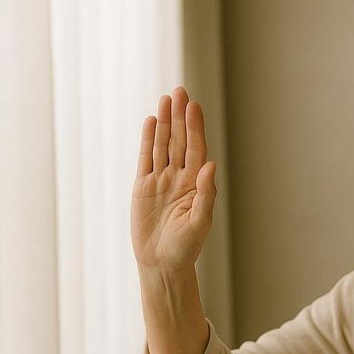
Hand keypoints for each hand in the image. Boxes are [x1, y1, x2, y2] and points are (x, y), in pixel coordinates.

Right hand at [130, 85, 217, 271]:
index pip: (196, 149)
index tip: (194, 106)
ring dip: (165, 122)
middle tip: (180, 90)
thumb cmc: (186, 247)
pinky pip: (145, 158)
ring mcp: (160, 180)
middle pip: (180, 140)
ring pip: (162, 144)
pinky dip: (148, 140)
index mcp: (196, 184)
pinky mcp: (142, 187)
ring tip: (166, 99)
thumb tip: (210, 164)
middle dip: (180, 116)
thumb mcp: (200, 221)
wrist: (162, 263)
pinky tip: (151, 122)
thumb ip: (205, 193)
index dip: (195, 127)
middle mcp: (179, 177)